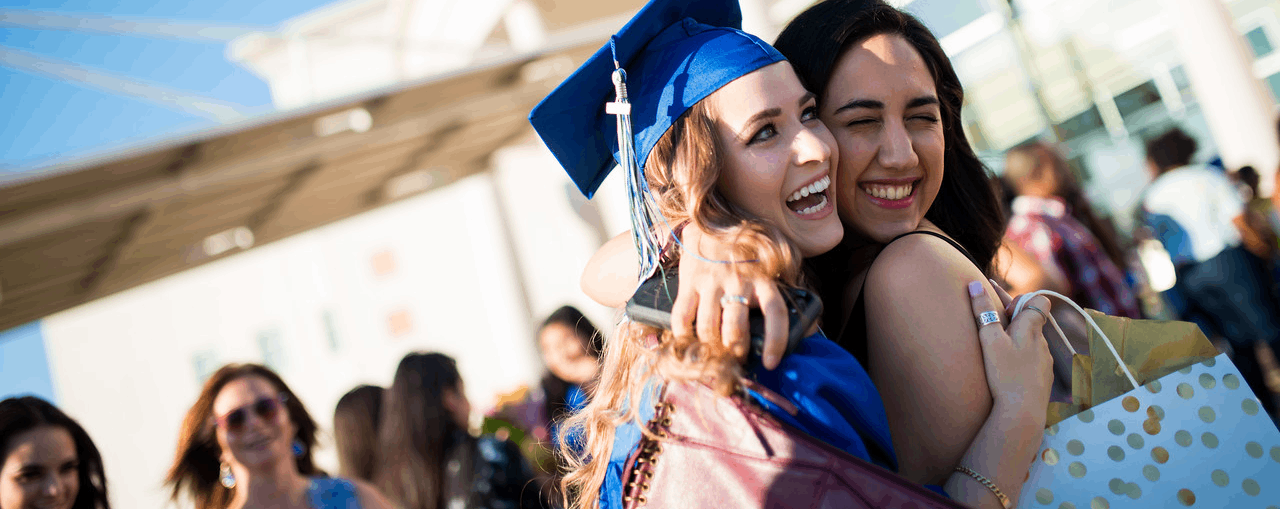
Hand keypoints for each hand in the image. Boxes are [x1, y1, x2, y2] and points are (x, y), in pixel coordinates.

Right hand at [670, 224, 789, 368]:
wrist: (713, 221)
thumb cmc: (748, 253)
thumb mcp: (775, 267)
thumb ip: (793, 297)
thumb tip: (812, 330)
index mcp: (764, 278)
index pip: (775, 312)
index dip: (775, 341)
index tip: (770, 363)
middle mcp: (738, 281)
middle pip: (735, 329)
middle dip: (736, 350)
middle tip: (736, 355)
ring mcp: (711, 282)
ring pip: (708, 328)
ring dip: (711, 346)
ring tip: (715, 349)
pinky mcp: (689, 281)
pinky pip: (682, 317)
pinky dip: (684, 334)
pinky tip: (689, 339)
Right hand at [967, 281, 1053, 418]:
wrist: (1022, 411)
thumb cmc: (1005, 373)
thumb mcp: (989, 340)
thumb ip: (983, 310)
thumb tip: (976, 284)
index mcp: (1032, 328)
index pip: (1039, 300)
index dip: (1022, 301)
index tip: (1005, 312)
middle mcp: (1043, 342)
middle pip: (1032, 322)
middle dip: (1014, 322)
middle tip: (993, 328)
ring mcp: (1045, 361)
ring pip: (1032, 342)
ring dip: (1018, 342)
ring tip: (1000, 352)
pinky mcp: (1044, 378)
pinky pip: (1033, 360)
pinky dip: (1022, 359)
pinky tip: (1009, 371)